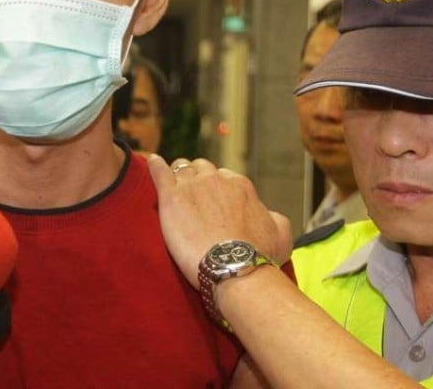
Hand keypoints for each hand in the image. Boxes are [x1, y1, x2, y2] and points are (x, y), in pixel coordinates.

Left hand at [147, 155, 291, 287]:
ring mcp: (192, 186)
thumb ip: (274, 218)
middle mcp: (216, 180)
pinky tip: (152, 163)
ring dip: (178, 174)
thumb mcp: (280, 236)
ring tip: (173, 183)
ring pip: (181, 169)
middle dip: (197, 178)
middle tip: (192, 194)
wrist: (235, 269)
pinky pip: (159, 172)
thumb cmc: (259, 257)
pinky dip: (155, 166)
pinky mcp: (171, 198)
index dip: (217, 189)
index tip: (212, 201)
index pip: (223, 177)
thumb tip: (268, 214)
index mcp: (240, 186)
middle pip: (201, 169)